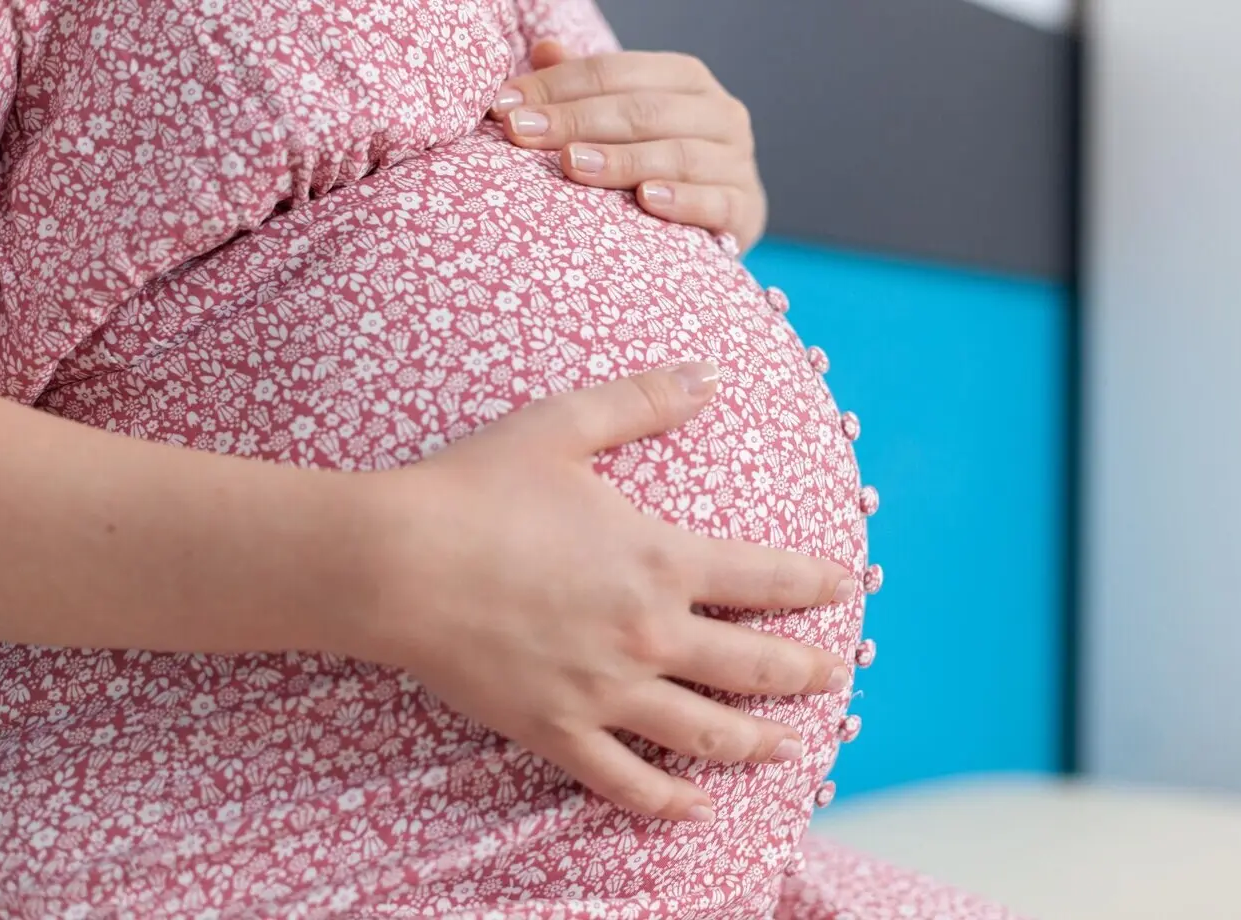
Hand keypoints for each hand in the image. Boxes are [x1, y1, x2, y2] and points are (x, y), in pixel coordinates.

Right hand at [342, 364, 852, 822]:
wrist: (396, 562)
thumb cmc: (475, 489)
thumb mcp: (564, 426)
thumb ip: (644, 401)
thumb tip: (711, 373)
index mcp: (659, 560)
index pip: (765, 577)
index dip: (813, 583)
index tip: (844, 586)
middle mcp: (648, 635)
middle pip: (752, 664)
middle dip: (803, 670)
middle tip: (832, 674)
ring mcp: (605, 692)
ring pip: (705, 733)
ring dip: (757, 742)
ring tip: (791, 749)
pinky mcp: (556, 730)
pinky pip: (625, 782)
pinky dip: (667, 802)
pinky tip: (697, 810)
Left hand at [492, 43, 767, 251]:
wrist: (724, 220)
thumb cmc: (660, 164)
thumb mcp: (626, 123)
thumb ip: (588, 90)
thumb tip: (542, 49)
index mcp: (685, 79)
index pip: (615, 73)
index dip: (557, 86)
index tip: (504, 107)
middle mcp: (719, 112)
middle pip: (642, 110)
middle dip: (576, 120)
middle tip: (522, 134)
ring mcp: (737, 161)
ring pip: (677, 153)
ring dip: (621, 159)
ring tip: (572, 165)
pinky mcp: (745, 210)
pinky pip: (715, 201)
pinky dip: (681, 200)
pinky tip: (645, 200)